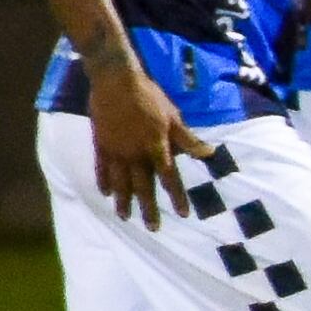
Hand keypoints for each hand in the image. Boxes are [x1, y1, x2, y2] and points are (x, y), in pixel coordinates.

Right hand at [86, 64, 198, 225]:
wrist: (115, 82)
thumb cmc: (150, 97)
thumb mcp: (174, 116)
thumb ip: (188, 139)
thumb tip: (210, 154)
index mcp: (156, 147)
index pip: (169, 178)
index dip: (177, 197)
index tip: (183, 214)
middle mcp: (135, 154)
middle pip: (143, 187)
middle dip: (148, 208)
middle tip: (153, 228)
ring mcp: (116, 151)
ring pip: (120, 182)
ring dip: (124, 201)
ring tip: (125, 217)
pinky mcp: (100, 145)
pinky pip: (101, 168)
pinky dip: (104, 182)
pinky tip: (105, 194)